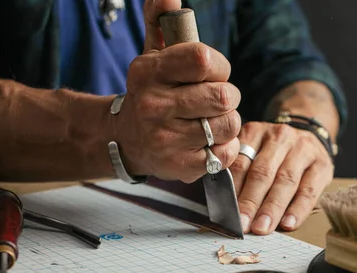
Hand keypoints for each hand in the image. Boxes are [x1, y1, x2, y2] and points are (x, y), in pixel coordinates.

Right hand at [112, 0, 240, 182]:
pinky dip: (226, 147)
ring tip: (212, 121)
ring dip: (228, 122)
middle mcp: (153, 105)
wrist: (128, 140)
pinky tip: (210, 142)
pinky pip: (226, 153)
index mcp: (148, 72)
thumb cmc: (151, 93)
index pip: (203, 59)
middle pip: (223, 95)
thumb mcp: (151, 56)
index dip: (220, 66)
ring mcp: (167, 139)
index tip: (214, 72)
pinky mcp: (181, 166)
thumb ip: (160, 22)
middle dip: (228, 96)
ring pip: (228, 124)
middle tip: (218, 100)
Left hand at [230, 122, 333, 234]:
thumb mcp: (253, 151)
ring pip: (286, 181)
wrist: (309, 138)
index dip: (233, 190)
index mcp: (256, 132)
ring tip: (263, 228)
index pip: (241, 163)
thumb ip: (240, 173)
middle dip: (252, 202)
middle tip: (244, 225)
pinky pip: (309, 190)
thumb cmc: (274, 153)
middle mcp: (280, 137)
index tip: (228, 213)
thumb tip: (226, 207)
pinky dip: (298, 209)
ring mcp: (304, 149)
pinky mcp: (322, 164)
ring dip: (273, 208)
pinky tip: (288, 223)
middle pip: (263, 172)